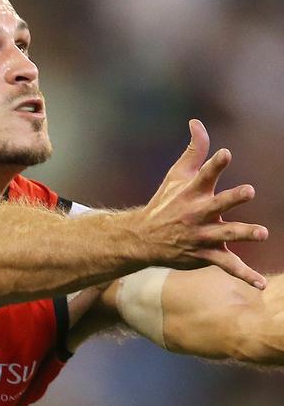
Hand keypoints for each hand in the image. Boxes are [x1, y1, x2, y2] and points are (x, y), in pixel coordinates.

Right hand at [138, 119, 267, 288]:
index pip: (204, 175)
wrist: (144, 238)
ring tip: (261, 233)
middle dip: (232, 199)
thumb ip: (194, 149)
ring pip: (224, 235)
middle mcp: (196, 213)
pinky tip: (261, 284)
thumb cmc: (165, 203)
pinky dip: (244, 275)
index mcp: (191, 192)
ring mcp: (201, 236)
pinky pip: (227, 265)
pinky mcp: (204, 255)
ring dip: (242, 233)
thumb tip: (197, 122)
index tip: (226, 154)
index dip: (215, 164)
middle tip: (248, 191)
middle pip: (217, 205)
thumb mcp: (177, 175)